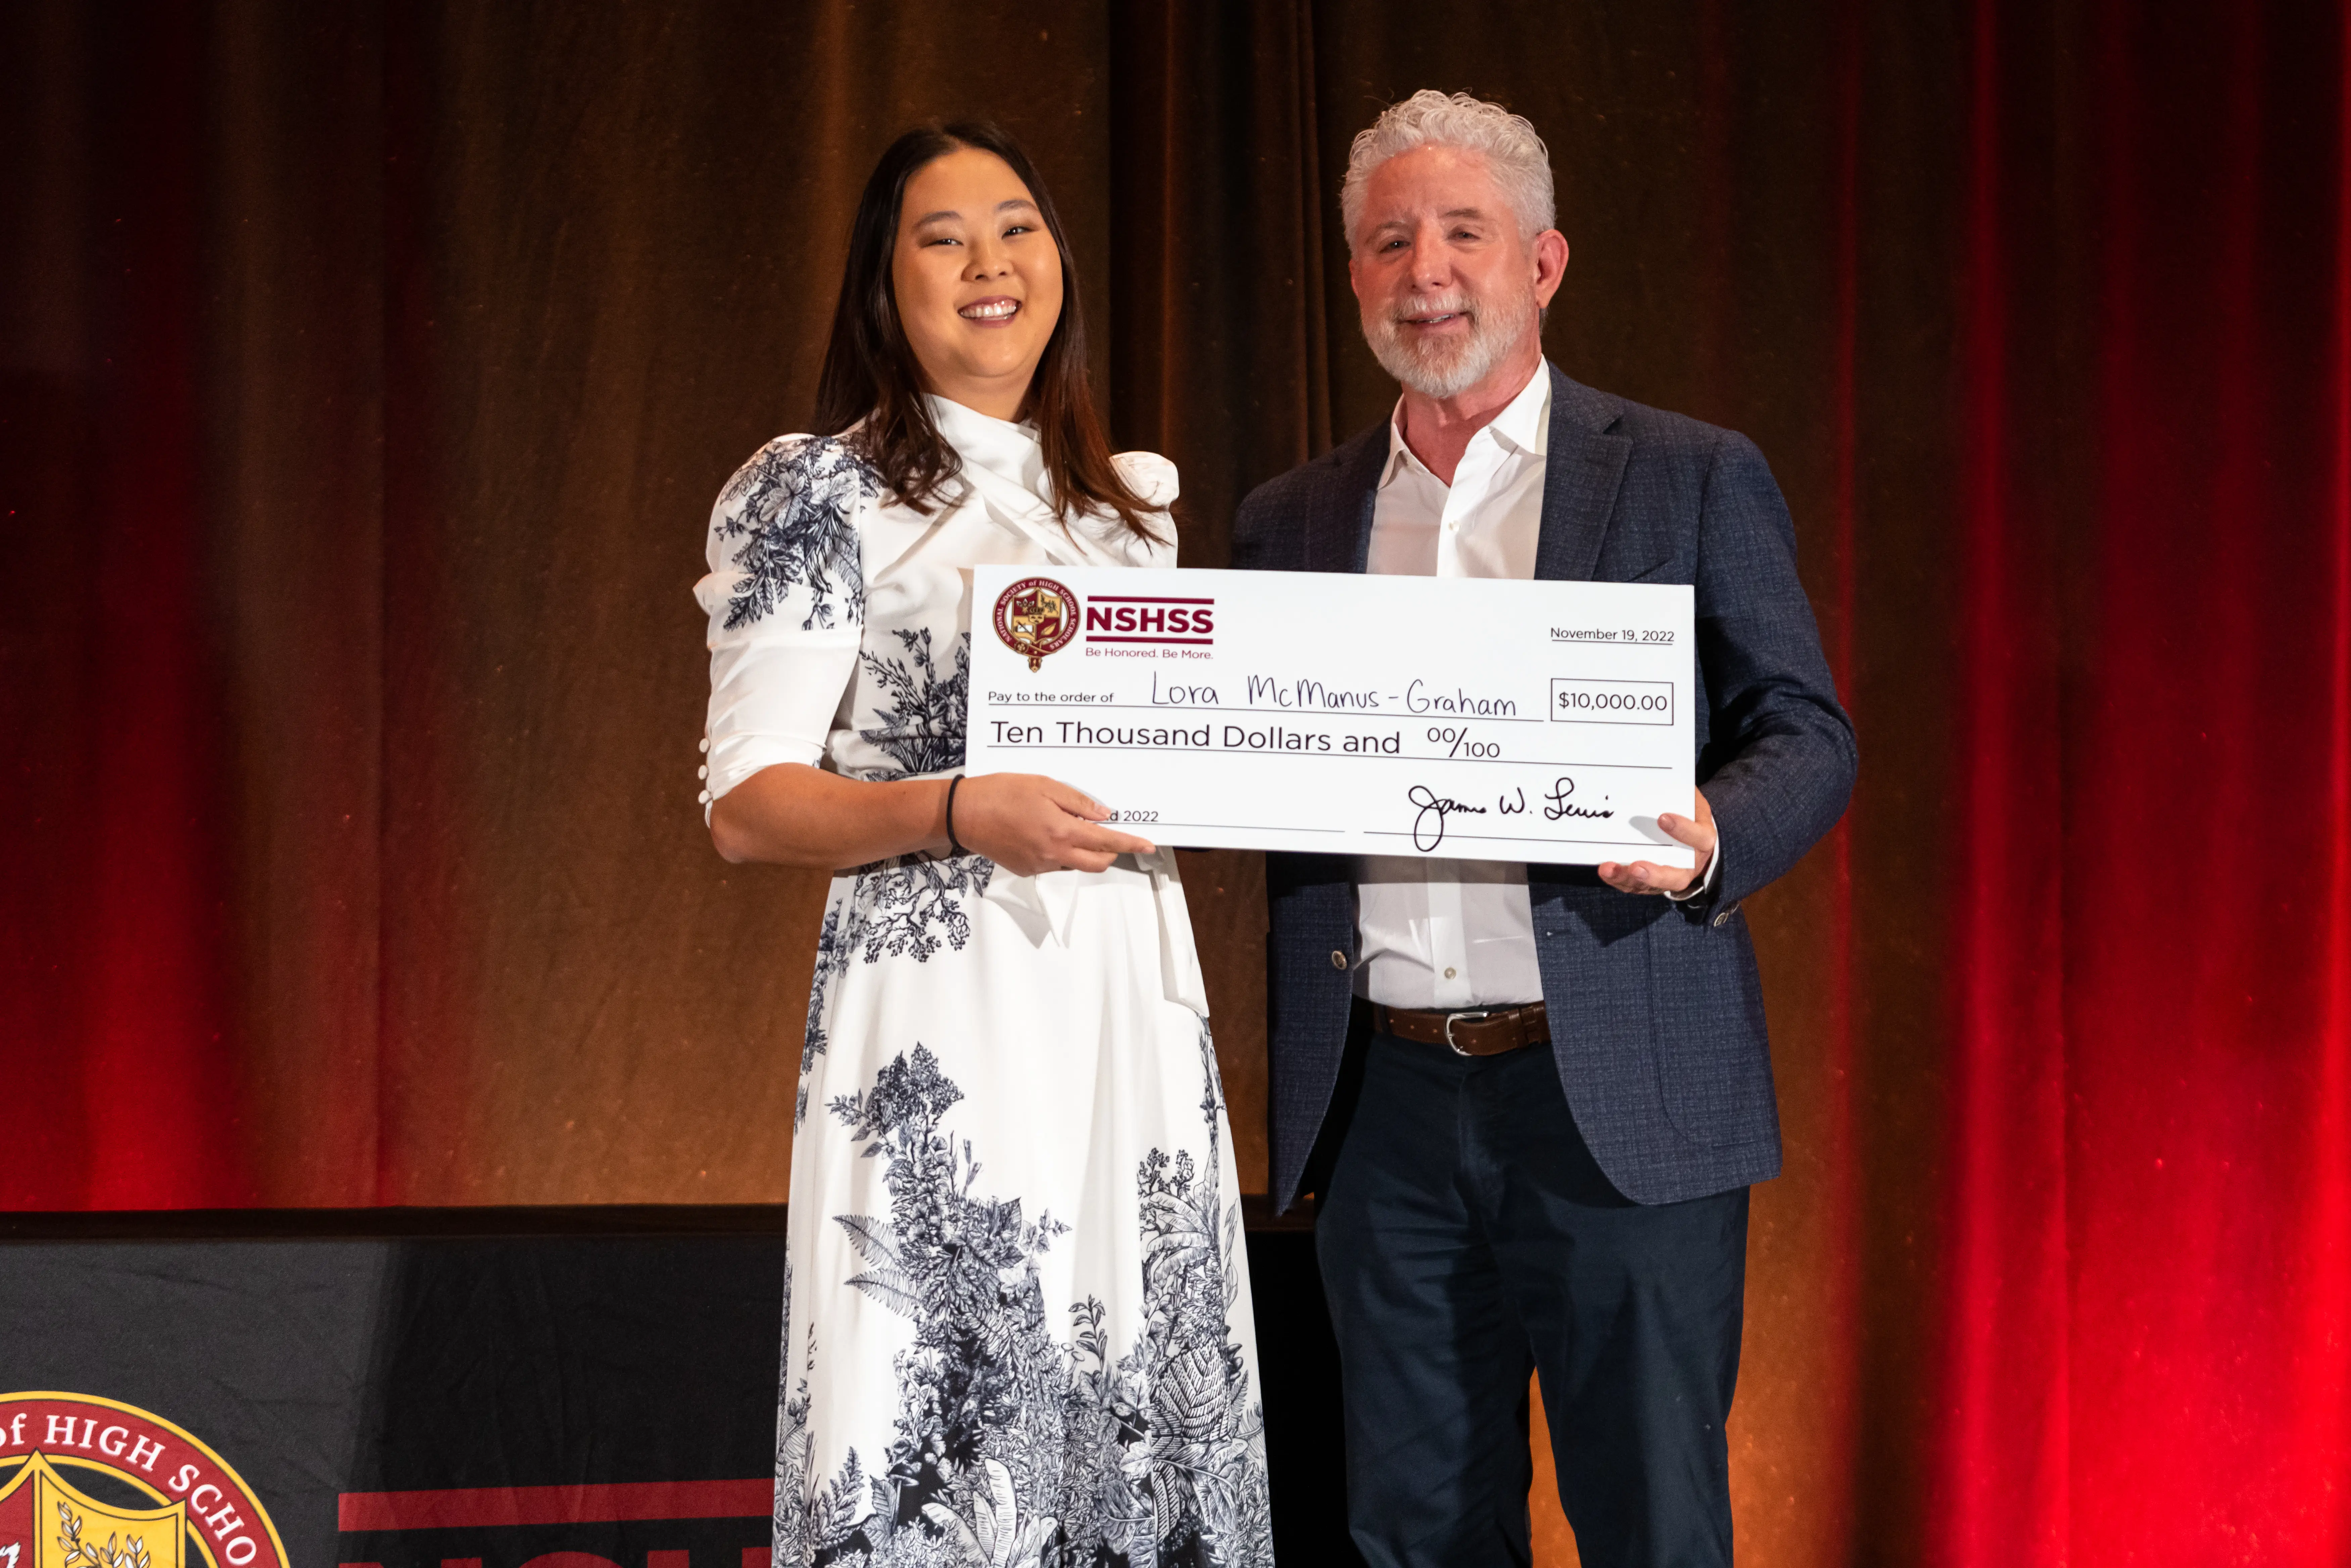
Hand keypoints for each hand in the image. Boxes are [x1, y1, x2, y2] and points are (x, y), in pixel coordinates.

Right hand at [950, 773, 1155, 875]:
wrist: (964, 814)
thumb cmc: (1002, 793)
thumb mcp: (1045, 785)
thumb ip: (1078, 802)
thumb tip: (1104, 814)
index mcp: (1062, 831)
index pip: (1107, 843)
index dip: (1131, 844)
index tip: (1148, 845)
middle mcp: (1054, 854)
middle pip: (1098, 862)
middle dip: (1109, 850)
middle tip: (1104, 830)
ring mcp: (1040, 865)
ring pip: (1076, 864)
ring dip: (1082, 849)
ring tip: (1065, 824)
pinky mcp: (1026, 870)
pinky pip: (1055, 864)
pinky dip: (1060, 851)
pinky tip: (1043, 832)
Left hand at [1598, 788, 1715, 895]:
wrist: (1696, 842)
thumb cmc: (1691, 816)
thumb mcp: (1693, 802)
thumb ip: (1682, 793)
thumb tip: (1660, 776)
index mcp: (1702, 841)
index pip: (1697, 838)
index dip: (1683, 830)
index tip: (1663, 817)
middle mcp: (1689, 865)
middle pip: (1675, 877)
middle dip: (1654, 874)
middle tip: (1636, 867)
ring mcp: (1670, 877)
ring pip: (1650, 885)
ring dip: (1628, 879)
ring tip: (1608, 869)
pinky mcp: (1652, 883)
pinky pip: (1635, 886)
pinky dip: (1619, 880)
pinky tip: (1606, 871)